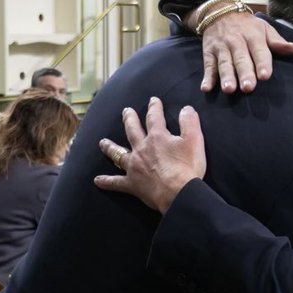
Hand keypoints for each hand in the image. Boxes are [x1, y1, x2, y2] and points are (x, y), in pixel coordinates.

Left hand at [93, 97, 205, 213]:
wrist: (178, 193)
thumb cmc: (187, 167)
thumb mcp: (195, 140)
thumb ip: (189, 122)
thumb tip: (186, 108)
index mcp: (157, 137)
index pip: (154, 118)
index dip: (154, 107)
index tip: (153, 100)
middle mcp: (142, 149)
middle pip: (132, 130)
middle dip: (129, 119)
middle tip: (125, 111)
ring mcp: (134, 166)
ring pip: (118, 153)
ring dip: (110, 147)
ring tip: (102, 142)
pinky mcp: (132, 184)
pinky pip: (116, 182)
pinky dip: (106, 182)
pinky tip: (97, 181)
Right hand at [200, 9, 292, 93]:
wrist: (219, 11)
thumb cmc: (247, 25)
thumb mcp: (264, 29)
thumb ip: (277, 41)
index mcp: (253, 36)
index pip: (259, 51)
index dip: (262, 63)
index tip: (265, 76)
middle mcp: (237, 42)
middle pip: (241, 59)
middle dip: (244, 73)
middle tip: (248, 88)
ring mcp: (222, 47)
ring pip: (224, 63)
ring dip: (226, 76)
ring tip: (229, 89)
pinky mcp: (209, 52)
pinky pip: (208, 65)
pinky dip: (206, 77)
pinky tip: (206, 88)